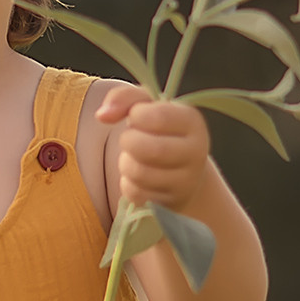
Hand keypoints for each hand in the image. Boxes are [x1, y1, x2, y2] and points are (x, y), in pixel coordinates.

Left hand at [97, 84, 212, 212]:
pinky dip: (128, 183)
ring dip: (126, 163)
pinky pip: (136, 194)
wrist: (178, 167)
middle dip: (128, 142)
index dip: (136, 115)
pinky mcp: (171, 202)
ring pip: (141, 173)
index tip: (135, 116)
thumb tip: (102, 115)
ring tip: (133, 156)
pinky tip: (137, 176)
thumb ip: (124, 98)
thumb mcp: (146, 105)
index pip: (159, 117)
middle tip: (130, 139)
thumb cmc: (159, 130)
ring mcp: (186, 181)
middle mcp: (196, 152)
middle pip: (150, 149)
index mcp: (192, 121)